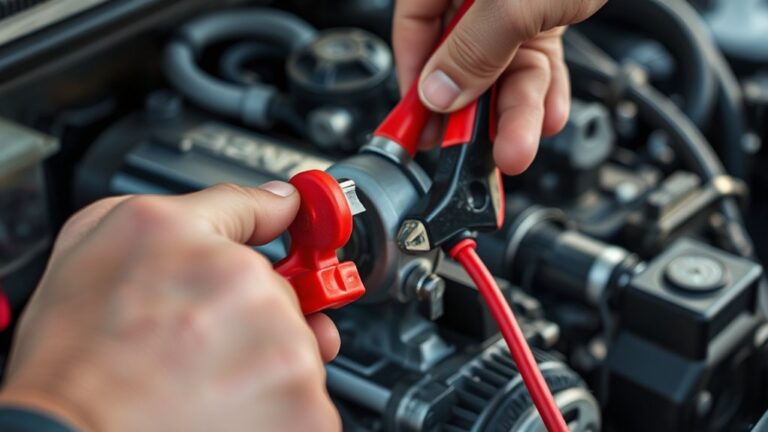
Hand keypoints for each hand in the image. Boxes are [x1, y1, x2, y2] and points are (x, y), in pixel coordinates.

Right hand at [0, 181, 340, 431]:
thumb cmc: (75, 358)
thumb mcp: (109, 236)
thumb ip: (211, 208)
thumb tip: (276, 201)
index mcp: (222, 257)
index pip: (278, 222)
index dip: (284, 236)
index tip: (297, 244)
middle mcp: (262, 301)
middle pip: (282, 301)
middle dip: (251, 320)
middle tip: (198, 349)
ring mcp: (290, 364)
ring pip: (295, 354)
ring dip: (263, 368)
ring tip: (201, 387)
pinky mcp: (306, 417)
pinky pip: (306, 404)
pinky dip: (276, 411)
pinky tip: (224, 414)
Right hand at [393, 0, 606, 173]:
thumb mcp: (514, 0)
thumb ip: (474, 48)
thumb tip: (438, 92)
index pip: (415, 31)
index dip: (417, 83)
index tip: (422, 127)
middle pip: (460, 58)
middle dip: (471, 110)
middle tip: (469, 151)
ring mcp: (512, 1)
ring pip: (503, 65)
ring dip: (513, 111)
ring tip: (518, 148)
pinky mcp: (546, 10)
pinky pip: (536, 57)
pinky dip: (544, 89)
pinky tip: (548, 117)